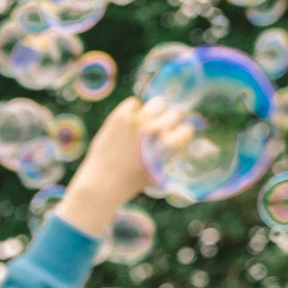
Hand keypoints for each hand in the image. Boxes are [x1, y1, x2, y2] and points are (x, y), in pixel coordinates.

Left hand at [56, 96, 188, 237]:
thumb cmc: (130, 183)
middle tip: (158, 130)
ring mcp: (137, 121)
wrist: (101, 184)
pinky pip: (133, 103)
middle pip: (174, 114)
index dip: (181, 134)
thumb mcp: (157, 173)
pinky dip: (133, 110)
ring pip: (157, 103)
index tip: (174, 137)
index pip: (187, 129)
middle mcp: (155, 130)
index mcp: (167, 146)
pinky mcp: (120, 117)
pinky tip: (129, 122)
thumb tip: (177, 141)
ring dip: (154, 111)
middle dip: (169, 122)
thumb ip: (169, 157)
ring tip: (146, 122)